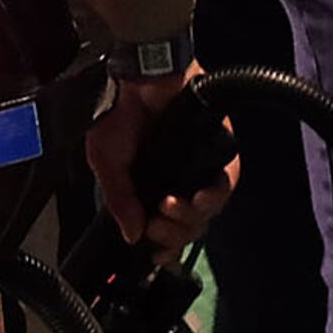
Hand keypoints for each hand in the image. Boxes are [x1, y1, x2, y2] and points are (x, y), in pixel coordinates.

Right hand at [87, 67, 232, 256]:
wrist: (139, 78)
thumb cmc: (119, 114)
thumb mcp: (106, 163)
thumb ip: (119, 201)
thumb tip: (132, 236)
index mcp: (153, 186)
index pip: (166, 228)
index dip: (164, 245)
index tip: (155, 254)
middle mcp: (180, 180)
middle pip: (190, 226)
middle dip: (174, 234)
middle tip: (156, 224)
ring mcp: (200, 168)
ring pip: (209, 210)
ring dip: (191, 218)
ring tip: (170, 206)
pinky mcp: (219, 151)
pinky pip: (225, 183)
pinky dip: (212, 196)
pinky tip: (194, 196)